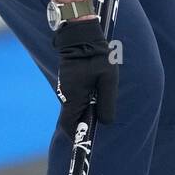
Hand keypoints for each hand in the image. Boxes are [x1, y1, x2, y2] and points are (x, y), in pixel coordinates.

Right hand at [53, 18, 117, 137]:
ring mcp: (66, 88)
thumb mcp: (108, 79)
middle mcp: (66, 96)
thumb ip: (107, 101)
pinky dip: (86, 99)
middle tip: (100, 120)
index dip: (78, 136)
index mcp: (73, 98)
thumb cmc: (97, 55)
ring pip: (76, 108)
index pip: (69, 127)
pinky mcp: (69, 82)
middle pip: (73, 119)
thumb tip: (105, 122)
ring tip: (101, 99)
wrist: (81, 34)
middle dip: (85, 123)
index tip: (87, 141)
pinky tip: (96, 90)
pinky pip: (77, 97)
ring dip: (87, 110)